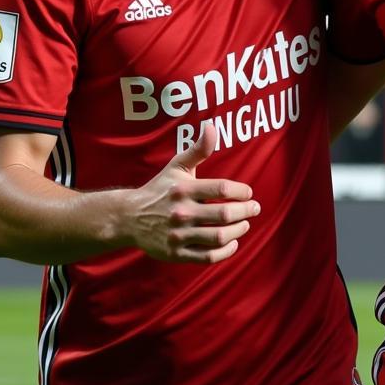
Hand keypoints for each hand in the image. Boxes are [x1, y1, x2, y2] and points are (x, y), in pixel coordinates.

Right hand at [124, 124, 259, 262]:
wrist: (130, 218)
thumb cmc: (161, 189)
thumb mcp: (177, 166)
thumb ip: (198, 149)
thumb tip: (212, 127)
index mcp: (184, 189)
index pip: (222, 188)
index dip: (242, 191)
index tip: (248, 192)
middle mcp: (181, 212)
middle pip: (224, 214)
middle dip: (245, 211)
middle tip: (255, 208)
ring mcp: (178, 235)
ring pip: (218, 236)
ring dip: (238, 230)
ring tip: (245, 224)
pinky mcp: (176, 253)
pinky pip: (207, 257)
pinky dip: (225, 251)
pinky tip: (233, 242)